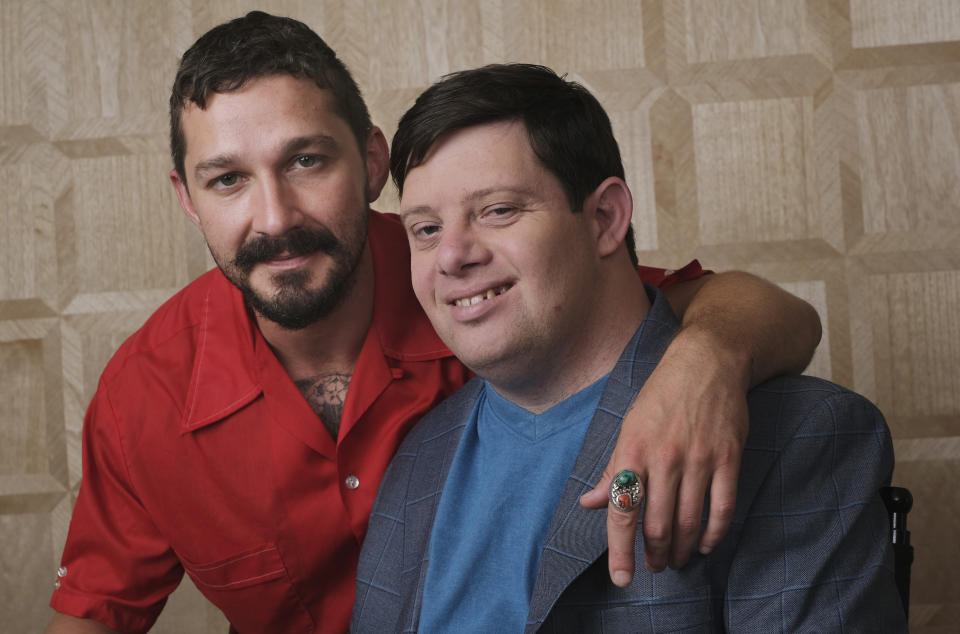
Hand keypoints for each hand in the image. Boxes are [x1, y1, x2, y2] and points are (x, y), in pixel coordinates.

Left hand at [579, 326, 747, 585]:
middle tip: (655, 567)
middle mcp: (664, 457)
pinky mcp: (728, 458)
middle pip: (657, 523)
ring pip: (690, 521)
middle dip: (655, 554)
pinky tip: (708, 545)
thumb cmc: (661, 395)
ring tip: (678, 560)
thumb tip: (588, 502)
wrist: (707, 362)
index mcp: (632, 450)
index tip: (621, 578)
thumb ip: (613, 469)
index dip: (619, 550)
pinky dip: (715, 533)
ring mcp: (699, 458)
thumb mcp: (628, 427)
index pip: (621, 510)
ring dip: (684, 549)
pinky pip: (723, 507)